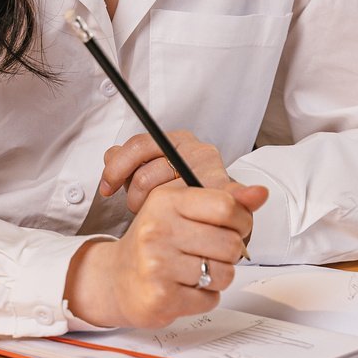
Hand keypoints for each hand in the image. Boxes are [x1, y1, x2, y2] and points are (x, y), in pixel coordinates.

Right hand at [63, 180, 267, 329]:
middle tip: (208, 252)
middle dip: (228, 252)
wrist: (116, 278)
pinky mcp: (161, 297)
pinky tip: (183, 287)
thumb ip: (225, 201)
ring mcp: (157, 265)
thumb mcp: (183, 210)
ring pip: (224, 274)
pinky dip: (203, 297)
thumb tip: (260, 193)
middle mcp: (158, 229)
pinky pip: (209, 299)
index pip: (226, 206)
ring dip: (216, 276)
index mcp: (166, 201)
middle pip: (231, 244)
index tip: (234, 226)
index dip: (241, 220)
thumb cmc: (155, 241)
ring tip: (194, 270)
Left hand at [99, 130, 232, 214]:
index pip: (139, 146)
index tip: (106, 188)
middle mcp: (197, 150)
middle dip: (135, 197)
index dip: (118, 168)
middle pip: (147, 174)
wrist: (218, 210)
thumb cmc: (181, 190)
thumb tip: (109, 155)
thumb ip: (129, 162)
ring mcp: (213, 171)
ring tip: (161, 217)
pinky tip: (250, 195)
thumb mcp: (152, 170)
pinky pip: (230, 195)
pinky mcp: (228, 192)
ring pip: (164, 196)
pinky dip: (241, 195)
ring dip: (155, 213)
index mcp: (177, 140)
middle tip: (140, 209)